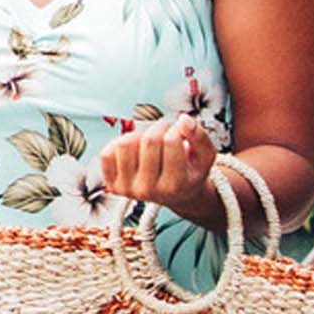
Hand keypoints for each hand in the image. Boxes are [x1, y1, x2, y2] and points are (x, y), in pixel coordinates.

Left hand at [99, 114, 216, 219]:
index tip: (180, 132)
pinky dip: (119, 144)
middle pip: (149, 140)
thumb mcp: (206, 156)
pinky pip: (107, 153)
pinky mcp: (112, 184)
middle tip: (165, 132)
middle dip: (159, 127)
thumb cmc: (190, 171)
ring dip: (139, 134)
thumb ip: (200, 136)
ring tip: (149, 141)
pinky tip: (134, 149)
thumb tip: (183, 120)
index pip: (170, 140)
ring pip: (125, 144)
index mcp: (174, 185)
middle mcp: (148, 190)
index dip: (176, 128)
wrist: (175, 194)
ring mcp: (128, 189)